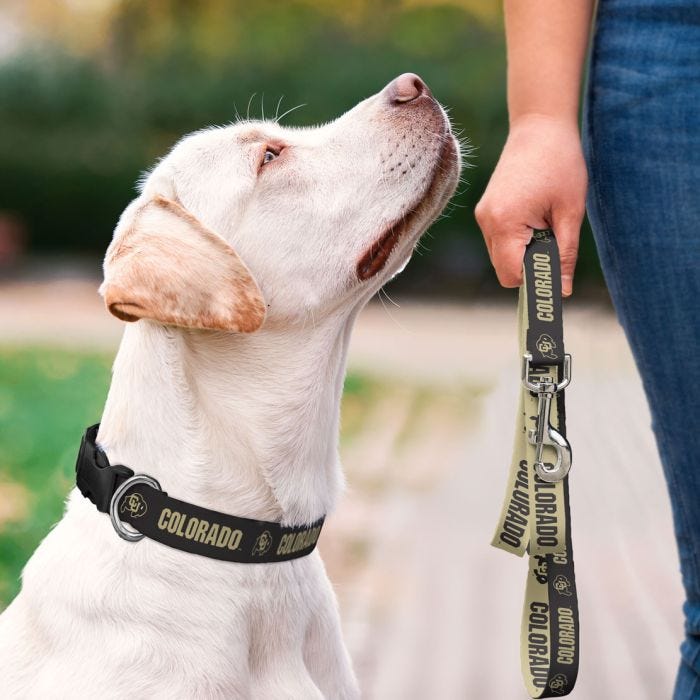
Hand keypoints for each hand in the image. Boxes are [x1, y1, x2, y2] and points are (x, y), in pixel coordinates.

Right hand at [474, 114, 587, 295]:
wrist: (539, 126)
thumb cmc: (559, 163)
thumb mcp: (570, 212)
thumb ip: (564, 255)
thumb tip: (562, 291)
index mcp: (505, 222)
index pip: (511, 275)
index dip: (533, 282)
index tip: (555, 278)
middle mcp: (486, 222)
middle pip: (505, 269)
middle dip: (530, 265)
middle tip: (555, 240)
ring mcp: (483, 216)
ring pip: (501, 256)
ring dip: (524, 251)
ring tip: (545, 222)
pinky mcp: (486, 211)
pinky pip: (499, 241)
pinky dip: (517, 239)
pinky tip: (535, 216)